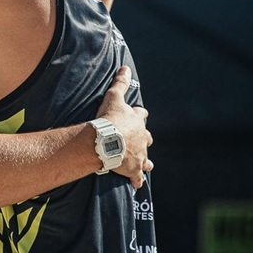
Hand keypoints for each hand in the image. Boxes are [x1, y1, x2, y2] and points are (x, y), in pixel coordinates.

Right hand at [94, 66, 153, 188]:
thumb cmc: (108, 119)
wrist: (105, 141)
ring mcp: (139, 155)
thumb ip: (120, 83)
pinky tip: (137, 184)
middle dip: (144, 139)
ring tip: (146, 164)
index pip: (141, 115)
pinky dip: (137, 180)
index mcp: (137, 121)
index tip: (137, 115)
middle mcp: (142, 138)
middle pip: (147, 138)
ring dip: (145, 161)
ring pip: (146, 159)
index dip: (138, 115)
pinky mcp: (133, 169)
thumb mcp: (113, 97)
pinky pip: (137, 177)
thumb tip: (125, 68)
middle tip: (139, 140)